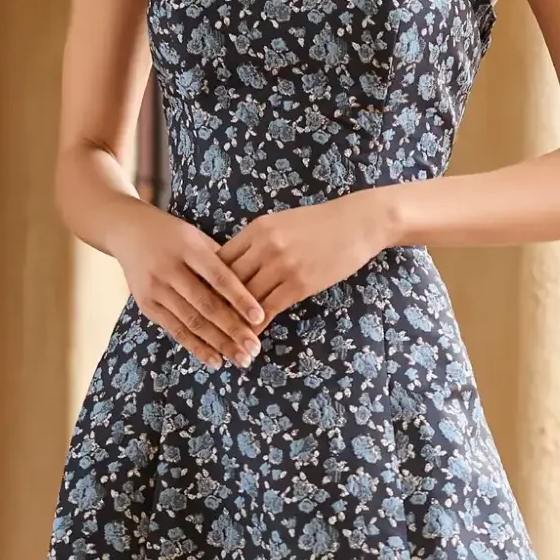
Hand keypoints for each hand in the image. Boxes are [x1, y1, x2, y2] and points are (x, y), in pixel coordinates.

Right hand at [113, 200, 267, 371]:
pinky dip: (197, 347)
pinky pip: (175, 330)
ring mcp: (155, 289)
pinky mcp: (146, 305)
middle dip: (233, 329)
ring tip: (241, 359)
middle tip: (254, 349)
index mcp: (188, 248)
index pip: (218, 277)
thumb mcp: (197, 238)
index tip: (260, 317)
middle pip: (206, 305)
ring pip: (191, 322)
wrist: (129, 232)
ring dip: (219, 344)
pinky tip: (215, 360)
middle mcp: (169, 269)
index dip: (240, 298)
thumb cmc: (174, 236)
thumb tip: (253, 292)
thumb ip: (221, 262)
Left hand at [218, 189, 399, 325]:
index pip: (221, 259)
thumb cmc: (320, 223)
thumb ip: (257, 241)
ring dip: (235, 320)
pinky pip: (270, 308)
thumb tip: (235, 264)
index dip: (208, 282)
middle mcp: (264, 246)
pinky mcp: (300, 283)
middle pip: (228, 281)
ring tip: (225, 336)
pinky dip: (258, 325)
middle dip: (216, 305)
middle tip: (206, 324)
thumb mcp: (281, 223)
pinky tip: (251, 336)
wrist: (358, 223)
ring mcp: (282, 266)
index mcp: (256, 229)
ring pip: (247, 299)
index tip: (201, 299)